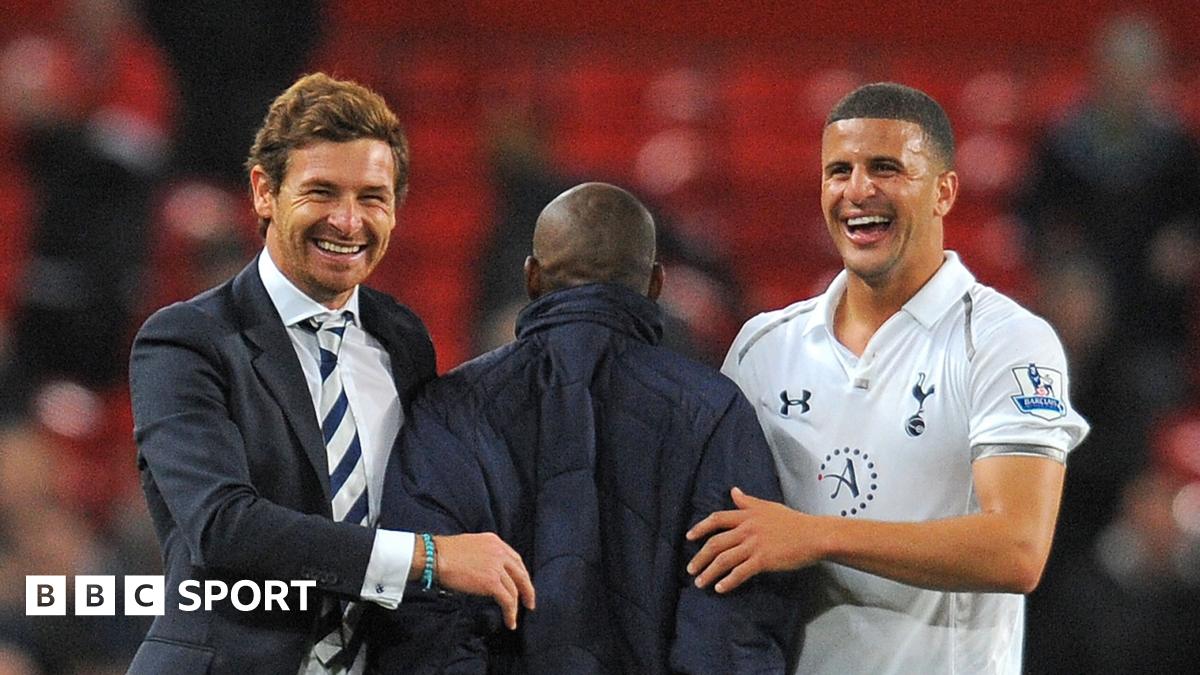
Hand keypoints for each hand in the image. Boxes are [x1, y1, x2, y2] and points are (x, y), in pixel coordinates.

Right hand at [433, 533, 535, 628]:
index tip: (522, 584)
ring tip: (514, 618)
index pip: (515, 559)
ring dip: (517, 606)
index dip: (520, 574)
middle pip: (521, 573)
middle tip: (529, 602)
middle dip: (527, 590)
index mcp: (494, 542)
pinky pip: (507, 600)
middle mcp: (499, 552)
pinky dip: (510, 612)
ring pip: (514, 589)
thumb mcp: (470, 545)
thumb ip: (483, 554)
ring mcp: (496, 567)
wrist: (435, 556)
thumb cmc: (444, 553)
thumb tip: (485, 571)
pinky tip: (510, 621)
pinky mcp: (491, 582)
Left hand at [685, 487, 816, 592]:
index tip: (689, 537)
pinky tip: (720, 588)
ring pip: (724, 559)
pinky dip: (728, 581)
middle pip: (715, 543)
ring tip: (700, 583)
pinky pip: (740, 572)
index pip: (717, 519)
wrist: (814, 535)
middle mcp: (747, 529)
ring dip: (709, 572)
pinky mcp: (763, 560)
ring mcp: (754, 545)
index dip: (700, 528)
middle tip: (691, 569)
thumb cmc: (793, 521)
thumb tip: (733, 491)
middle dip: (700, 557)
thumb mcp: (768, 506)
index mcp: (747, 515)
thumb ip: (748, 501)